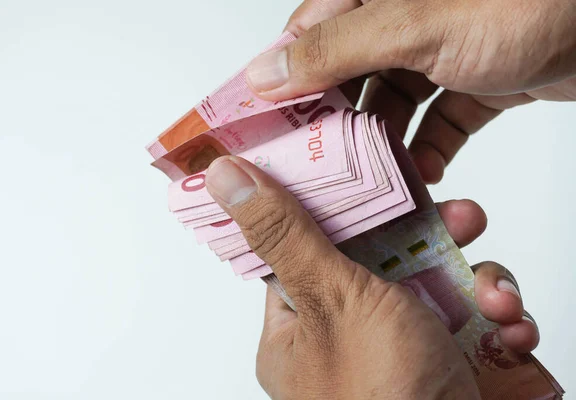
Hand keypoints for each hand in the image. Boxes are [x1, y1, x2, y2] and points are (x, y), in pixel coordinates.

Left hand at [204, 155, 538, 398]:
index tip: (368, 169)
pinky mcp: (453, 359)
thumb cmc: (378, 395)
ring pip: (441, 279)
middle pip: (386, 254)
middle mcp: (351, 332)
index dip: (338, 203)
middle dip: (433, 232)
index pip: (307, 244)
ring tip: (495, 296)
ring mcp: (404, 346)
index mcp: (301, 322)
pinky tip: (510, 328)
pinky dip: (501, 317)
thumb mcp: (329, 297)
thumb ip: (286, 233)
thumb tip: (225, 177)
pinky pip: (477, 317)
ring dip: (480, 279)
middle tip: (460, 215)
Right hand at [245, 0, 575, 182]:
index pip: (310, 37)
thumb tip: (266, 73)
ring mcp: (442, 47)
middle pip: (350, 77)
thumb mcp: (416, 24)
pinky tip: (427, 174)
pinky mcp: (476, 77)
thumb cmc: (528, 1)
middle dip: (337, 123)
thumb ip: (337, 49)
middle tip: (320, 168)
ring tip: (375, 181)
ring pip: (394, 103)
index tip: (268, 131)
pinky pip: (440, 119)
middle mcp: (404, 16)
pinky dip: (432, 148)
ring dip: (386, 144)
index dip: (286, 84)